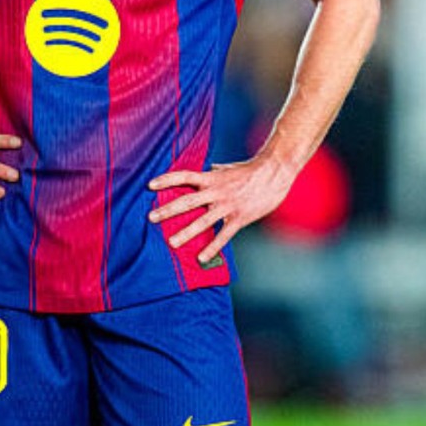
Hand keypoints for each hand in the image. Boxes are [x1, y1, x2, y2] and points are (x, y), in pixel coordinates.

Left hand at [147, 155, 298, 264]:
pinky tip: (202, 257)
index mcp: (212, 178)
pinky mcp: (240, 217)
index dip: (167, 180)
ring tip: (171, 242)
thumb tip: (209, 168)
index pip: (184, 176)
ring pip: (203, 220)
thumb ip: (217, 171)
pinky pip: (224, 234)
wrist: (275, 171)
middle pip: (187, 201)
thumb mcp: (230, 168)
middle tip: (151, 218)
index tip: (150, 185)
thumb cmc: (252, 170)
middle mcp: (216, 191)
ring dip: (186, 232)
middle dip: (168, 210)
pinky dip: (213, 247)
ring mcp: (228, 205)